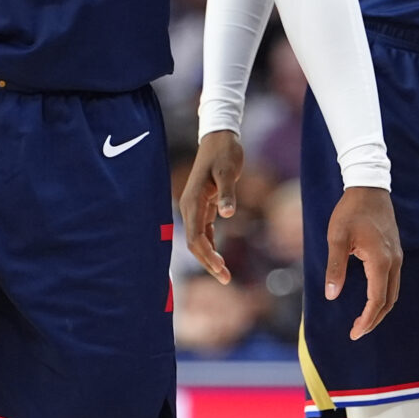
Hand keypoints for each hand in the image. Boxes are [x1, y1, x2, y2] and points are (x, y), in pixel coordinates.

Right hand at [177, 131, 246, 280]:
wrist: (219, 139)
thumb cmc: (224, 153)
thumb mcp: (228, 172)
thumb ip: (227, 194)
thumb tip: (227, 214)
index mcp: (192, 201)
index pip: (194, 236)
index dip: (206, 255)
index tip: (220, 268)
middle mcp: (190, 207)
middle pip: (194, 243)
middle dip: (208, 262)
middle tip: (226, 279)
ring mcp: (195, 207)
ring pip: (198, 240)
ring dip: (209, 257)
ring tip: (225, 275)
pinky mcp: (204, 206)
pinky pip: (204, 232)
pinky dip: (211, 246)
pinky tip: (221, 259)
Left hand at [323, 186, 401, 338]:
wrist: (369, 187)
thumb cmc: (350, 212)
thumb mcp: (336, 239)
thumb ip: (335, 268)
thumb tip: (331, 295)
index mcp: (380, 261)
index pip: (377, 300)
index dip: (367, 320)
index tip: (355, 333)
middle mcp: (393, 261)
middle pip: (389, 300)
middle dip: (374, 320)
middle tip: (357, 332)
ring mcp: (397, 256)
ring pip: (393, 292)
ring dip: (380, 309)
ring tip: (363, 321)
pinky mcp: (395, 251)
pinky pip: (392, 281)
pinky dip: (383, 295)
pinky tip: (370, 299)